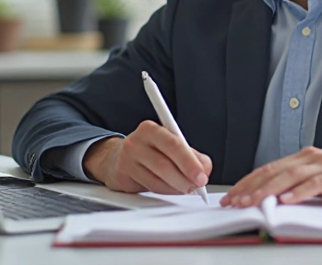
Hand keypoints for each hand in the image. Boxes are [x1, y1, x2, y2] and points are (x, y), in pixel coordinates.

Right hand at [82, 120, 211, 194]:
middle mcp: (136, 143)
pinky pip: (151, 188)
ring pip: (158, 180)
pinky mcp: (124, 178)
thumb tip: (205, 168)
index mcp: (150, 129)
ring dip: (177, 187)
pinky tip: (174, 189)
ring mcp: (128, 161)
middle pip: (164, 164)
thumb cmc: (149, 149)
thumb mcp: (169, 144)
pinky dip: (167, 191)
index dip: (190, 162)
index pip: (173, 144)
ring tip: (188, 188)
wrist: (116, 158)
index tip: (202, 174)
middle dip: (186, 177)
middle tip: (198, 185)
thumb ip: (190, 154)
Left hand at [221, 147, 321, 207]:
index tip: (232, 197)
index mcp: (305, 158)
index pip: (269, 169)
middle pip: (275, 171)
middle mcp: (313, 157)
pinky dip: (299, 192)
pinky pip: (316, 184)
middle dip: (252, 187)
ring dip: (269, 190)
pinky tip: (286, 200)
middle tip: (235, 202)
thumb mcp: (320, 184)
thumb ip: (298, 188)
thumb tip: (270, 201)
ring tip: (253, 202)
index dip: (248, 182)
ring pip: (291, 176)